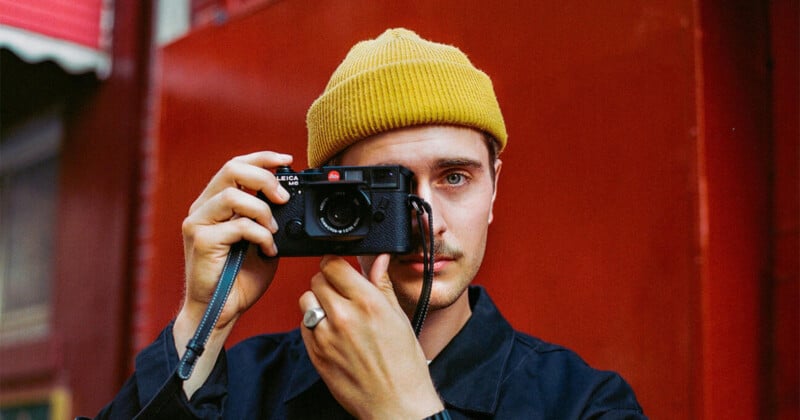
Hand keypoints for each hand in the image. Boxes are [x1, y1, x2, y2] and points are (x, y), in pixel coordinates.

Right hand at [175, 151, 291, 395]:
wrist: (222, 310)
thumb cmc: (240, 278)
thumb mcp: (261, 239)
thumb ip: (267, 217)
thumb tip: (287, 199)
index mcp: (215, 203)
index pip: (236, 165)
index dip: (262, 157)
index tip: (287, 160)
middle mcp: (203, 208)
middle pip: (231, 169)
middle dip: (264, 178)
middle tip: (283, 197)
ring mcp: (198, 223)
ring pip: (233, 195)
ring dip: (262, 211)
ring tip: (273, 230)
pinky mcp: (201, 240)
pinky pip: (237, 225)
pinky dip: (260, 235)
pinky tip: (267, 249)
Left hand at [299, 255, 443, 419]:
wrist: (396, 404)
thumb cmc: (404, 364)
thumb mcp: (398, 317)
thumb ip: (381, 283)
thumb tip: (379, 257)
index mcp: (368, 302)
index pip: (333, 264)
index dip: (336, 264)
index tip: (340, 269)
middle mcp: (344, 315)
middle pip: (317, 279)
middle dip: (328, 282)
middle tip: (342, 294)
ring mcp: (326, 335)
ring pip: (306, 299)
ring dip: (317, 301)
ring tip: (336, 314)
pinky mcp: (315, 353)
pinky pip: (303, 325)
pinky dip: (313, 324)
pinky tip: (332, 333)